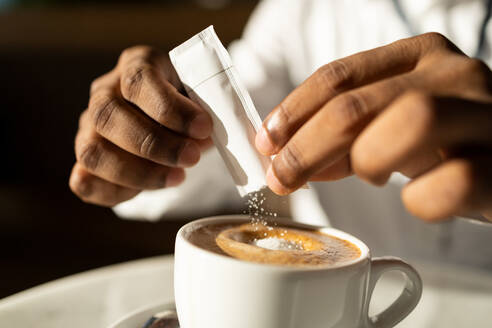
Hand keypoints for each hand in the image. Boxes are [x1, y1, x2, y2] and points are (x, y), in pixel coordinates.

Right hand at [70, 46, 212, 206]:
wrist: (175, 120)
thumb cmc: (190, 105)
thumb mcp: (203, 96)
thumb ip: (207, 110)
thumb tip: (204, 138)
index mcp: (135, 64)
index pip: (138, 81)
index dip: (170, 109)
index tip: (204, 128)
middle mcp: (104, 92)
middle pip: (107, 115)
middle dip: (154, 144)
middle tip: (191, 158)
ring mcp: (89, 127)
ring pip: (92, 152)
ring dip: (138, 172)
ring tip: (178, 177)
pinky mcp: (85, 160)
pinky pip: (84, 182)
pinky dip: (116, 192)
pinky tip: (152, 187)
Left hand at [255, 33, 491, 221]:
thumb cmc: (448, 143)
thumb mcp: (393, 129)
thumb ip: (345, 140)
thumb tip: (285, 159)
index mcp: (420, 56)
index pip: (338, 76)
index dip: (293, 110)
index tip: (267, 141)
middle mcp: (454, 76)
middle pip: (357, 104)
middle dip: (308, 146)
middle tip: (282, 177)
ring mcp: (485, 116)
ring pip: (409, 123)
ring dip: (368, 160)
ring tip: (370, 175)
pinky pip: (450, 182)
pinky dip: (420, 199)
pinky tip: (418, 197)